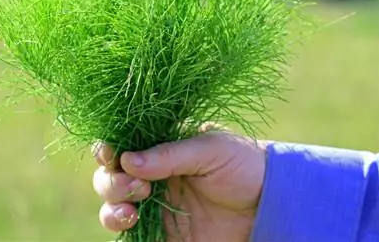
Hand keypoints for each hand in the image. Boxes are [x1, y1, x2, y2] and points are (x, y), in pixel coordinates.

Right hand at [92, 123, 266, 241]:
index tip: (111, 155)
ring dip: (111, 207)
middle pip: (110, 178)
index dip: (109, 149)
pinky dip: (121, 231)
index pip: (123, 145)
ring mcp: (155, 207)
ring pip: (113, 207)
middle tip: (137, 186)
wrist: (270, 203)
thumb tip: (127, 160)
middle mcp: (151, 176)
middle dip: (111, 181)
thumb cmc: (242, 164)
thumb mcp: (210, 149)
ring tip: (131, 210)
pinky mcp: (164, 234)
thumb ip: (169, 154)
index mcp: (160, 148)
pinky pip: (132, 235)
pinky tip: (131, 224)